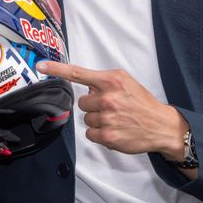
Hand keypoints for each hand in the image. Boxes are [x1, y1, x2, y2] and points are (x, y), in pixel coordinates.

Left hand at [36, 61, 187, 156]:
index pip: (78, 73)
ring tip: (116, 119)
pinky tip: (114, 130)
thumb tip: (87, 88)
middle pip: (82, 102)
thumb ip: (104, 81)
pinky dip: (100, 134)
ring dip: (98, 120)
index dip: (57, 69)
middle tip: (112, 108)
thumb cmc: (142, 103)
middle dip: (93, 105)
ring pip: (86, 119)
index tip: (41, 66)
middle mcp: (108, 98)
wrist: (161, 126)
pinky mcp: (107, 136)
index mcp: (112, 81)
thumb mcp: (126, 82)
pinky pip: (90, 134)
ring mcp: (107, 118)